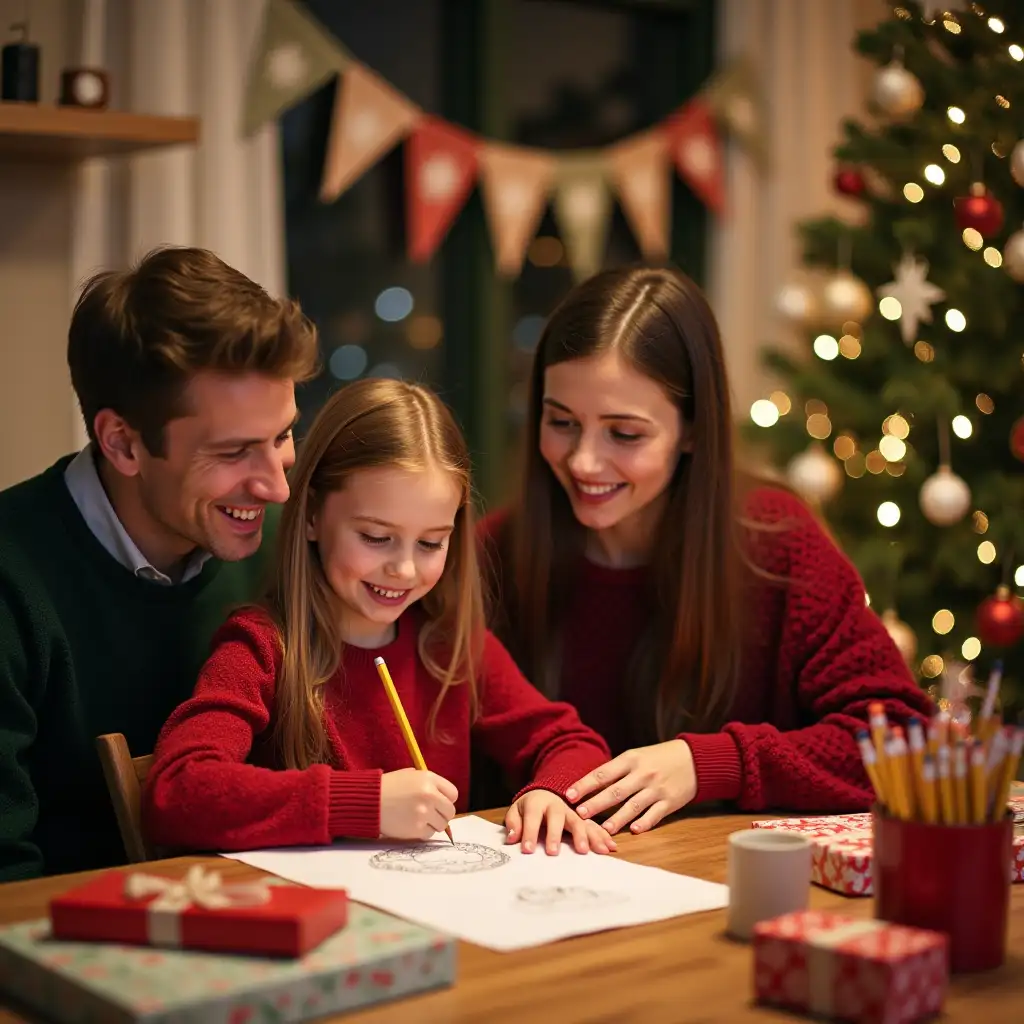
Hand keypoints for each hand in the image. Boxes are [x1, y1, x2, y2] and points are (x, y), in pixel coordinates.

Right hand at [379, 768, 457, 840]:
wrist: (369, 801)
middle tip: (431, 813)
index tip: (439, 802)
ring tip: (419, 819)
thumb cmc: (389, 786)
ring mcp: (423, 813)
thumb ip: (430, 783)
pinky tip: (412, 824)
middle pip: (450, 811)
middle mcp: (429, 795)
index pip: (453, 794)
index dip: (446, 799)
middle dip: (442, 813)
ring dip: (433, 823)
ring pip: (442, 825)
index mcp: (429, 779)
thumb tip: (444, 797)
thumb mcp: (411, 775)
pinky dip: (423, 831)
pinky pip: (429, 834)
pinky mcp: (416, 829)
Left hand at [504, 790, 616, 855]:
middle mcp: (557, 804)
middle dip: (555, 834)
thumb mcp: (517, 810)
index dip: (529, 832)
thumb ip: (514, 823)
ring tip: (589, 851)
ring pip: (579, 820)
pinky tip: (610, 847)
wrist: (547, 792)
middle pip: (558, 816)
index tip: (527, 850)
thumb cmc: (530, 807)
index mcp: (538, 802)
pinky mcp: (583, 817)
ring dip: (585, 836)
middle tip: (553, 853)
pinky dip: (602, 835)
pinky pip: (594, 825)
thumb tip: (512, 838)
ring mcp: (572, 810)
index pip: (533, 816)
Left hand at [566, 740, 696, 835]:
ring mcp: (656, 788)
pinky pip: (655, 814)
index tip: (569, 795)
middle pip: (615, 791)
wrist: (694, 759)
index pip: (602, 773)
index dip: (585, 785)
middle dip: (596, 803)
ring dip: (617, 818)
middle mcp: (642, 774)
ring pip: (633, 805)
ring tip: (603, 828)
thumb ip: (617, 770)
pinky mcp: (670, 802)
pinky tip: (634, 830)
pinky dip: (644, 822)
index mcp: (631, 759)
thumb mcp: (637, 756)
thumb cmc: (659, 758)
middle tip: (579, 814)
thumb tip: (591, 785)